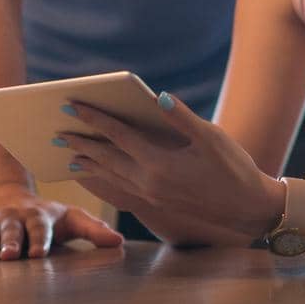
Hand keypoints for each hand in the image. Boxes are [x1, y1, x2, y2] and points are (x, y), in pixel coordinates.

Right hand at [0, 182, 122, 259]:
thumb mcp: (72, 220)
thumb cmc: (47, 217)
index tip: (38, 253)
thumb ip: (94, 230)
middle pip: (12, 228)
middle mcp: (14, 216)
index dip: (40, 238)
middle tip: (10, 256)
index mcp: (39, 215)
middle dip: (12, 241)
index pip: (40, 226)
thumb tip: (120, 242)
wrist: (8, 199)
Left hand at [62, 93, 285, 246]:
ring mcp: (151, 196)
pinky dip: (102, 181)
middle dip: (82, 142)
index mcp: (160, 164)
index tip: (73, 104)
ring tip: (68, 153)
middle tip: (57, 129)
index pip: (119, 136)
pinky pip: (120, 190)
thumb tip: (157, 96)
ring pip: (110, 178)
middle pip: (106, 159)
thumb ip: (181, 117)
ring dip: (88, 164)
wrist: (247, 207)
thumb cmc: (234, 168)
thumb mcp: (212, 137)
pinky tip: (95, 176)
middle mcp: (149, 183)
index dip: (95, 118)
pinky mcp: (157, 204)